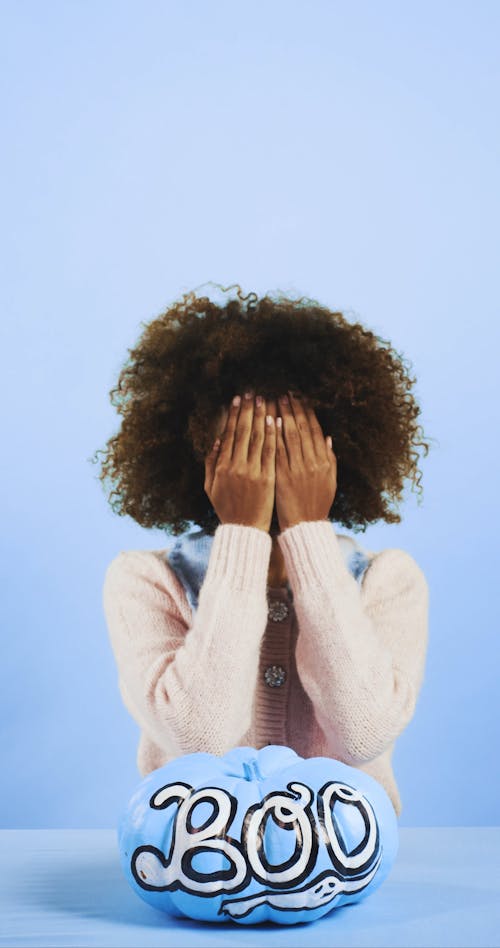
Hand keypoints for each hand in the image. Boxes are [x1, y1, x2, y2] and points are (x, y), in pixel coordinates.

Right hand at [204, 392, 276, 532]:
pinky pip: (270, 452)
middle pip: (242, 432)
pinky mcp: (267, 478)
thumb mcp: (211, 487)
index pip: (228, 434)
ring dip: (260, 417)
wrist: (244, 531)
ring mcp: (252, 472)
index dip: (233, 415)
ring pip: (256, 438)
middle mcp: (235, 467)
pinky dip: (272, 435)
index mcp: (221, 467)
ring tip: (264, 400)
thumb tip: (217, 441)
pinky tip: (275, 421)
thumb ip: (211, 463)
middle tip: (252, 393)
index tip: (237, 400)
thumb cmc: (227, 509)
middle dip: (247, 410)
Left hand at [275, 390, 336, 531]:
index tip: (300, 397)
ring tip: (275, 400)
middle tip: (285, 392)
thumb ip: (330, 458)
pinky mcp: (282, 477)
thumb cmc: (317, 504)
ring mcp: (297, 469)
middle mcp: (313, 463)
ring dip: (283, 416)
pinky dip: (275, 435)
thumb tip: (328, 437)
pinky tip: (270, 421)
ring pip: (291, 436)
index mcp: (325, 461)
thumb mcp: (330, 480)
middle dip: (294, 409)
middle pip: (303, 429)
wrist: (306, 527)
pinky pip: (278, 451)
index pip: (316, 430)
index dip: (308, 412)